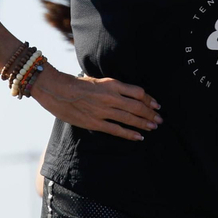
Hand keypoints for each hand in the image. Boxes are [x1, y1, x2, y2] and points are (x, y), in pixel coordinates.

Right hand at [30, 68, 159, 140]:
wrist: (57, 90)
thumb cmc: (75, 84)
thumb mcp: (97, 80)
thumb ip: (112, 87)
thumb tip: (126, 94)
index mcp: (112, 84)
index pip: (138, 92)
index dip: (149, 99)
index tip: (156, 104)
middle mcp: (111, 97)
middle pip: (137, 106)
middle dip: (150, 113)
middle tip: (160, 119)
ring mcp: (103, 111)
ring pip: (130, 118)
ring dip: (144, 123)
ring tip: (154, 127)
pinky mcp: (95, 122)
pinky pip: (117, 130)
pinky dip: (130, 134)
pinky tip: (139, 137)